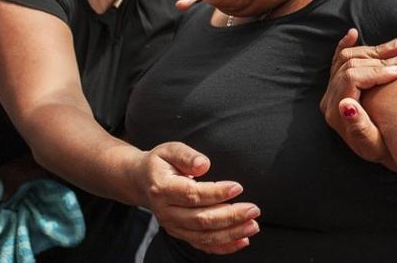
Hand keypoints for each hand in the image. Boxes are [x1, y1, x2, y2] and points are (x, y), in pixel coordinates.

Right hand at [133, 142, 259, 254]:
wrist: (142, 181)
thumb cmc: (161, 163)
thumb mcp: (170, 150)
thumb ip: (187, 156)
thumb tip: (203, 164)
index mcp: (162, 188)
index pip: (192, 195)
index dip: (216, 193)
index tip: (238, 188)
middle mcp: (166, 212)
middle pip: (200, 219)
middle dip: (230, 216)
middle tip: (254, 210)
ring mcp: (172, 226)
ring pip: (203, 236)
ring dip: (231, 234)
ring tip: (253, 226)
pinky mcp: (180, 234)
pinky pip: (202, 245)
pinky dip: (223, 246)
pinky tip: (242, 241)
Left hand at [320, 29, 396, 170]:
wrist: (389, 152)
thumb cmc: (387, 151)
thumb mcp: (377, 147)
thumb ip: (360, 128)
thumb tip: (346, 104)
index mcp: (336, 113)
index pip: (351, 79)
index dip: (376, 71)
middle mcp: (330, 100)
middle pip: (350, 66)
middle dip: (379, 59)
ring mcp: (333, 91)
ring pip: (347, 58)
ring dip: (372, 50)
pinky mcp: (340, 86)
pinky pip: (338, 59)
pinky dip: (346, 45)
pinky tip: (354, 33)